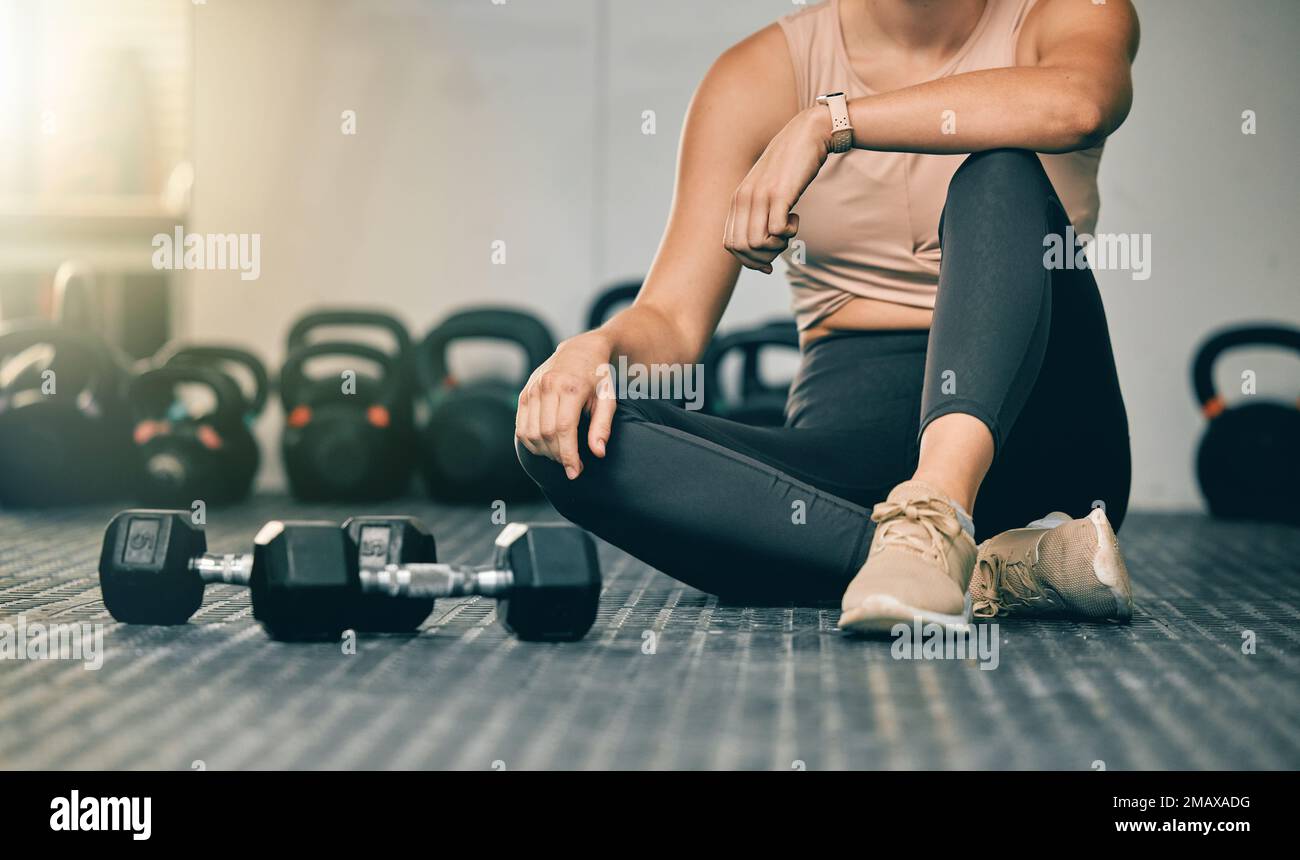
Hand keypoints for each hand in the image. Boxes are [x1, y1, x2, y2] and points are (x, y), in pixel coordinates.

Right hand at [515, 332, 617, 479]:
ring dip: (544, 451)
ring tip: (561, 454)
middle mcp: (548, 386)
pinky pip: (521, 426)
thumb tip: (598, 453)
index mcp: (571, 386)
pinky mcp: (524, 394)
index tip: (574, 472)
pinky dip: (531, 442)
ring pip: (531, 432)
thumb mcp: (608, 399)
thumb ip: (602, 426)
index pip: (564, 428)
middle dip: (558, 455)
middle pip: (546, 433)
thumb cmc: (598, 377)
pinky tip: (546, 446)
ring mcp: (533, 389)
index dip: (568, 455)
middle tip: (572, 463)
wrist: (581, 350)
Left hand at [724, 107, 830, 272]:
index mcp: (737, 200)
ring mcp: (760, 195)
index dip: (749, 260)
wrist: (807, 135)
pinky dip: (788, 232)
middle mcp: (744, 198)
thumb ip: (757, 213)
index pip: (730, 245)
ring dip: (777, 246)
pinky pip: (776, 230)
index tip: (768, 261)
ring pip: (757, 243)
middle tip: (781, 244)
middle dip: (763, 257)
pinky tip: (795, 218)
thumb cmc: (789, 167)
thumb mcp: (766, 190)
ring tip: (788, 230)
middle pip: (742, 248)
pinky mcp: (780, 193)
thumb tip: (759, 248)